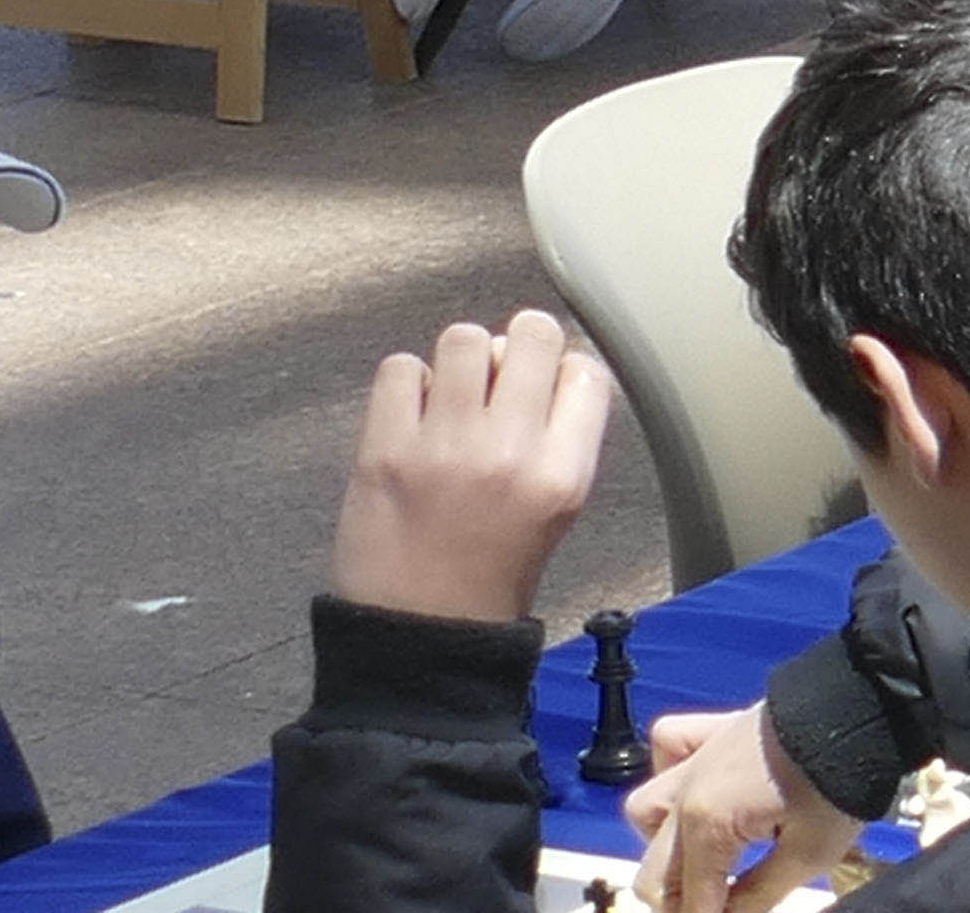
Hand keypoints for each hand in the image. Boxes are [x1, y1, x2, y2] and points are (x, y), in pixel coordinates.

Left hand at [325, 310, 613, 627]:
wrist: (418, 635)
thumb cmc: (491, 574)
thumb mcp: (558, 510)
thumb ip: (560, 439)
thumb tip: (536, 369)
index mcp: (564, 473)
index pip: (584, 371)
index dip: (562, 372)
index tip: (543, 391)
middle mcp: (510, 450)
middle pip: (531, 334)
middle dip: (516, 347)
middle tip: (497, 380)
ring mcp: (445, 446)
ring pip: (464, 338)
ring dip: (460, 360)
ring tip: (451, 397)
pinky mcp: (384, 451)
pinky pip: (400, 369)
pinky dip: (406, 383)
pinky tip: (412, 415)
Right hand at [630, 703, 861, 912]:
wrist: (861, 707)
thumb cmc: (841, 784)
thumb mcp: (809, 854)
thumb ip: (757, 896)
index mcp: (707, 825)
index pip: (690, 900)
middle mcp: (686, 792)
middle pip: (655, 872)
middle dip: (680, 902)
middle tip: (719, 908)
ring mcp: (696, 757)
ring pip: (644, 811)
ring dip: (664, 844)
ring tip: (706, 860)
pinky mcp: (714, 729)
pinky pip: (667, 745)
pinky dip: (670, 772)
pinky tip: (698, 792)